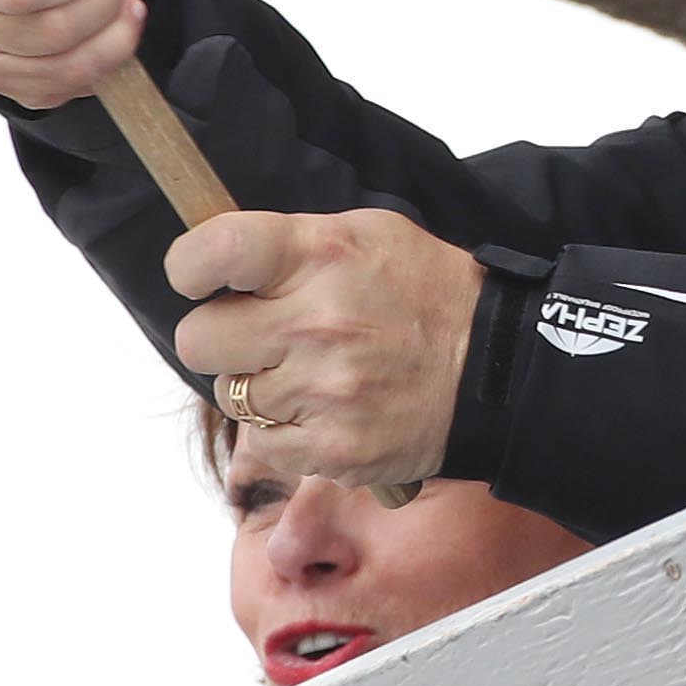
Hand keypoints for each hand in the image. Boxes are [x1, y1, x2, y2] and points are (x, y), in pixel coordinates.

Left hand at [166, 211, 479, 490]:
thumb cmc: (424, 293)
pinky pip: (262, 444)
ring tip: (309, 371)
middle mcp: (316, 324)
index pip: (215, 252)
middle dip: (220, 337)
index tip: (197, 276)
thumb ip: (289, 243)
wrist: (496, 370)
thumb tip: (215, 257)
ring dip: (257, 386)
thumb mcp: (365, 234)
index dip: (189, 266)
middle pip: (197, 340)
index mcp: (321, 256)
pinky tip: (323, 409)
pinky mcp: (331, 450)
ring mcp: (322, 393)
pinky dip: (284, 431)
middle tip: (259, 334)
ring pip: (229, 396)